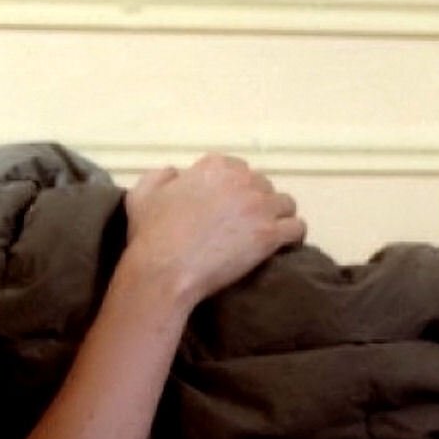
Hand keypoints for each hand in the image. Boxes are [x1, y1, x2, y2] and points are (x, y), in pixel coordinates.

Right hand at [122, 153, 305, 304]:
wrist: (163, 271)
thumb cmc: (150, 234)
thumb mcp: (141, 194)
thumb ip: (161, 175)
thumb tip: (177, 172)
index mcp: (214, 167)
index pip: (236, 167)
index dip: (231, 187)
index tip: (223, 205)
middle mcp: (242, 180)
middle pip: (262, 185)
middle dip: (254, 200)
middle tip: (241, 223)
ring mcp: (260, 207)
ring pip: (285, 203)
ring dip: (276, 215)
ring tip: (264, 233)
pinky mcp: (271, 234)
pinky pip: (297, 228)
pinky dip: (292, 235)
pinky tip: (281, 244)